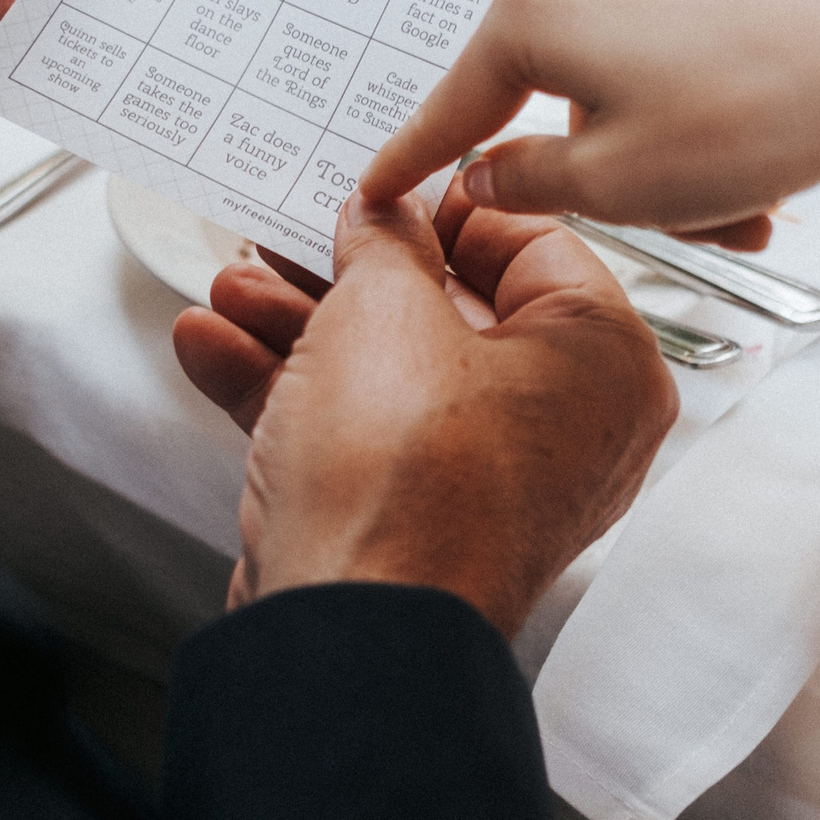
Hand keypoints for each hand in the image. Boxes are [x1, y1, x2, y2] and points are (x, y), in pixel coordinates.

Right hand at [171, 179, 677, 636]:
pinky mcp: (419, 519)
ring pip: (392, 371)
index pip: (533, 241)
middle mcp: (565, 426)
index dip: (442, 204)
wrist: (350, 632)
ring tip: (236, 284)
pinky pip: (360, 431)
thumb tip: (385, 216)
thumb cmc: (406, 490)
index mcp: (602, 362)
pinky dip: (290, 389)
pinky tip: (217, 347)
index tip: (382, 187)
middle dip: (348, 272)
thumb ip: (384, 243)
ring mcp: (490, 479)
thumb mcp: (384, 311)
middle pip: (450, 310)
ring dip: (301, 323)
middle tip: (298, 235)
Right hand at [356, 0, 819, 237]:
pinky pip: (668, 75)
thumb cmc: (757, 109)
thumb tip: (487, 177)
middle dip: (598, 184)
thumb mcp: (613, 184)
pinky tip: (756, 181)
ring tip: (735, 213)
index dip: (411, 163)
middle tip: (660, 227)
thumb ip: (524, 186)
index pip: (447, 105)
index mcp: (531, 9)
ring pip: (615, 100)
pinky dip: (697, 136)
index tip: (373, 193)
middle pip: (544, 105)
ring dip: (661, 174)